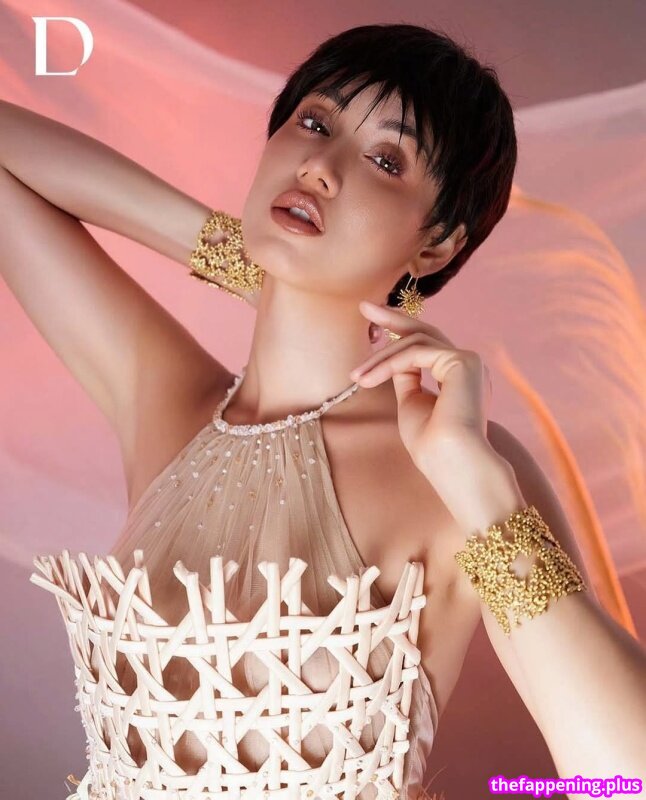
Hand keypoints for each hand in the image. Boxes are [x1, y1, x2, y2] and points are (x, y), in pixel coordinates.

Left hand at [350, 301, 506, 506]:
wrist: (452, 465)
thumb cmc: (431, 446)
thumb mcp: (411, 405)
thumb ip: (406, 379)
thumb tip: (393, 358)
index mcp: (460, 378)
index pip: (427, 345)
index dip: (399, 330)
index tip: (373, 319)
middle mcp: (468, 366)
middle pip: (426, 332)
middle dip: (393, 317)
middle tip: (364, 306)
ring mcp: (469, 362)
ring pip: (417, 342)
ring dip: (381, 357)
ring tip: (357, 377)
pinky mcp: (464, 361)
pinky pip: (417, 352)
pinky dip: (389, 363)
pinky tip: (369, 379)